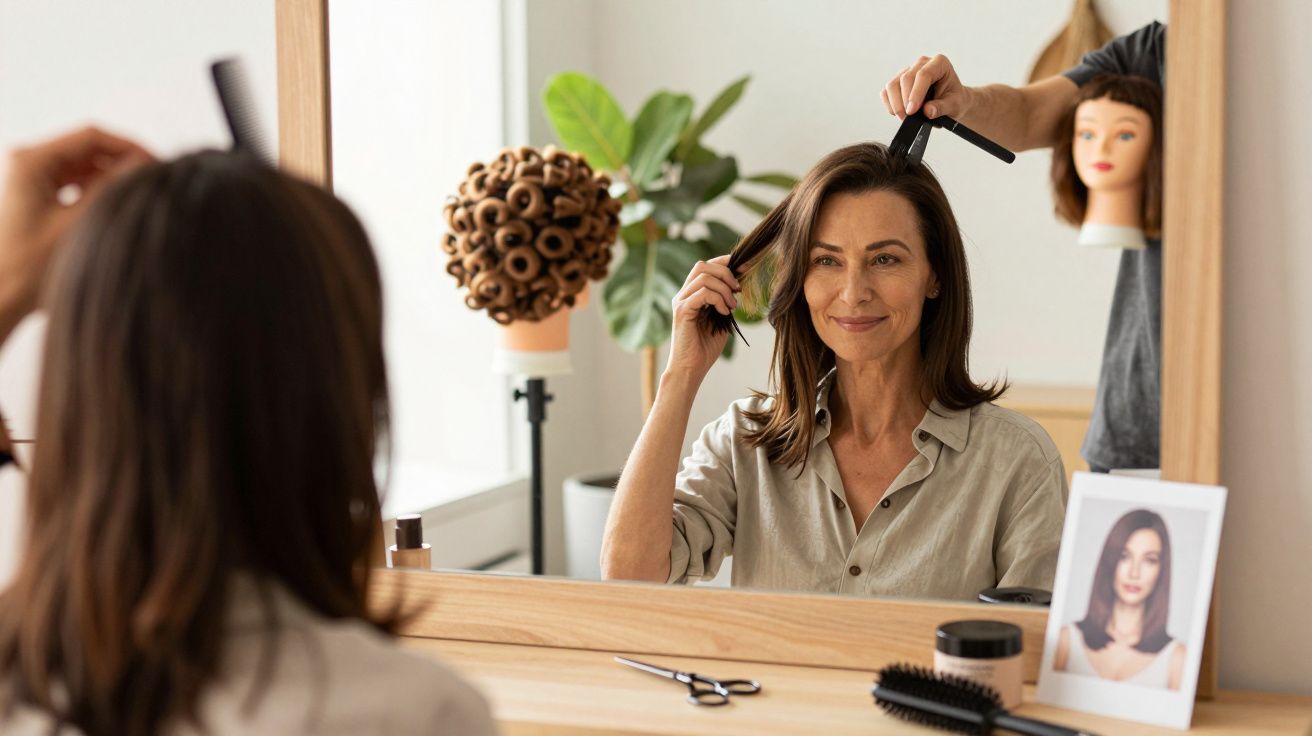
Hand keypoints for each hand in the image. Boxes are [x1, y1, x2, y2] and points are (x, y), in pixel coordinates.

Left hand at [0, 127, 151, 320]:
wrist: (1, 297)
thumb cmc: (29, 267)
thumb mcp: (78, 223)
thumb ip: (111, 189)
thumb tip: (143, 164)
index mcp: (31, 161)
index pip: (91, 136)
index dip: (129, 146)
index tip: (157, 163)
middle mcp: (28, 162)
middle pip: (88, 148)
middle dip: (123, 161)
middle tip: (154, 180)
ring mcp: (31, 178)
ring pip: (84, 164)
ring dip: (112, 176)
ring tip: (138, 194)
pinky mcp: (37, 194)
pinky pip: (75, 181)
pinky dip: (98, 189)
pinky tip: (115, 205)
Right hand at [664, 255, 740, 386]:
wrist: (692, 368)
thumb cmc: (705, 348)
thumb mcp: (721, 319)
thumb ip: (725, 301)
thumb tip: (738, 285)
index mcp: (692, 294)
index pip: (706, 266)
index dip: (726, 262)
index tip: (746, 267)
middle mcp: (683, 294)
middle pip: (703, 265)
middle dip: (725, 273)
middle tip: (738, 290)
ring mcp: (681, 301)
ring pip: (704, 277)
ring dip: (724, 289)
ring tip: (732, 306)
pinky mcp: (682, 311)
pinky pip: (703, 293)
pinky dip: (718, 299)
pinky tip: (724, 312)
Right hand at [881, 54, 973, 120]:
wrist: (950, 102)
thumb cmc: (954, 100)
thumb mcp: (954, 105)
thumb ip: (942, 107)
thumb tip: (927, 111)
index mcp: (939, 63)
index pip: (923, 74)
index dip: (916, 93)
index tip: (912, 111)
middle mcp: (922, 64)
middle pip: (906, 78)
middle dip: (905, 100)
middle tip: (909, 117)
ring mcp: (908, 71)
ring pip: (893, 84)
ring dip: (895, 103)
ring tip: (904, 117)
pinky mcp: (898, 82)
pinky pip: (887, 91)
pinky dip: (889, 104)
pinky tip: (898, 113)